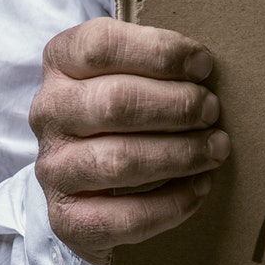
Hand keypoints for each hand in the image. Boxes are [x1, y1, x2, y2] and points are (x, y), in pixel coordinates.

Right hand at [29, 18, 228, 264]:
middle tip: (212, 111)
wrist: (89, 182)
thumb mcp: (132, 68)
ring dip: (180, 154)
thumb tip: (204, 68)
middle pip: (114, 103)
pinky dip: (171, 203)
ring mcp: (53, 168)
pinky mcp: (67, 218)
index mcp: (61, 62)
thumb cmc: (125, 109)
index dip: (160, 52)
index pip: (100, 46)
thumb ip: (158, 61)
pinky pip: (123, 216)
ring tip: (216, 148)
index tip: (204, 66)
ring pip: (119, 160)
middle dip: (178, 106)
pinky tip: (199, 186)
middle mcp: (49, 112)